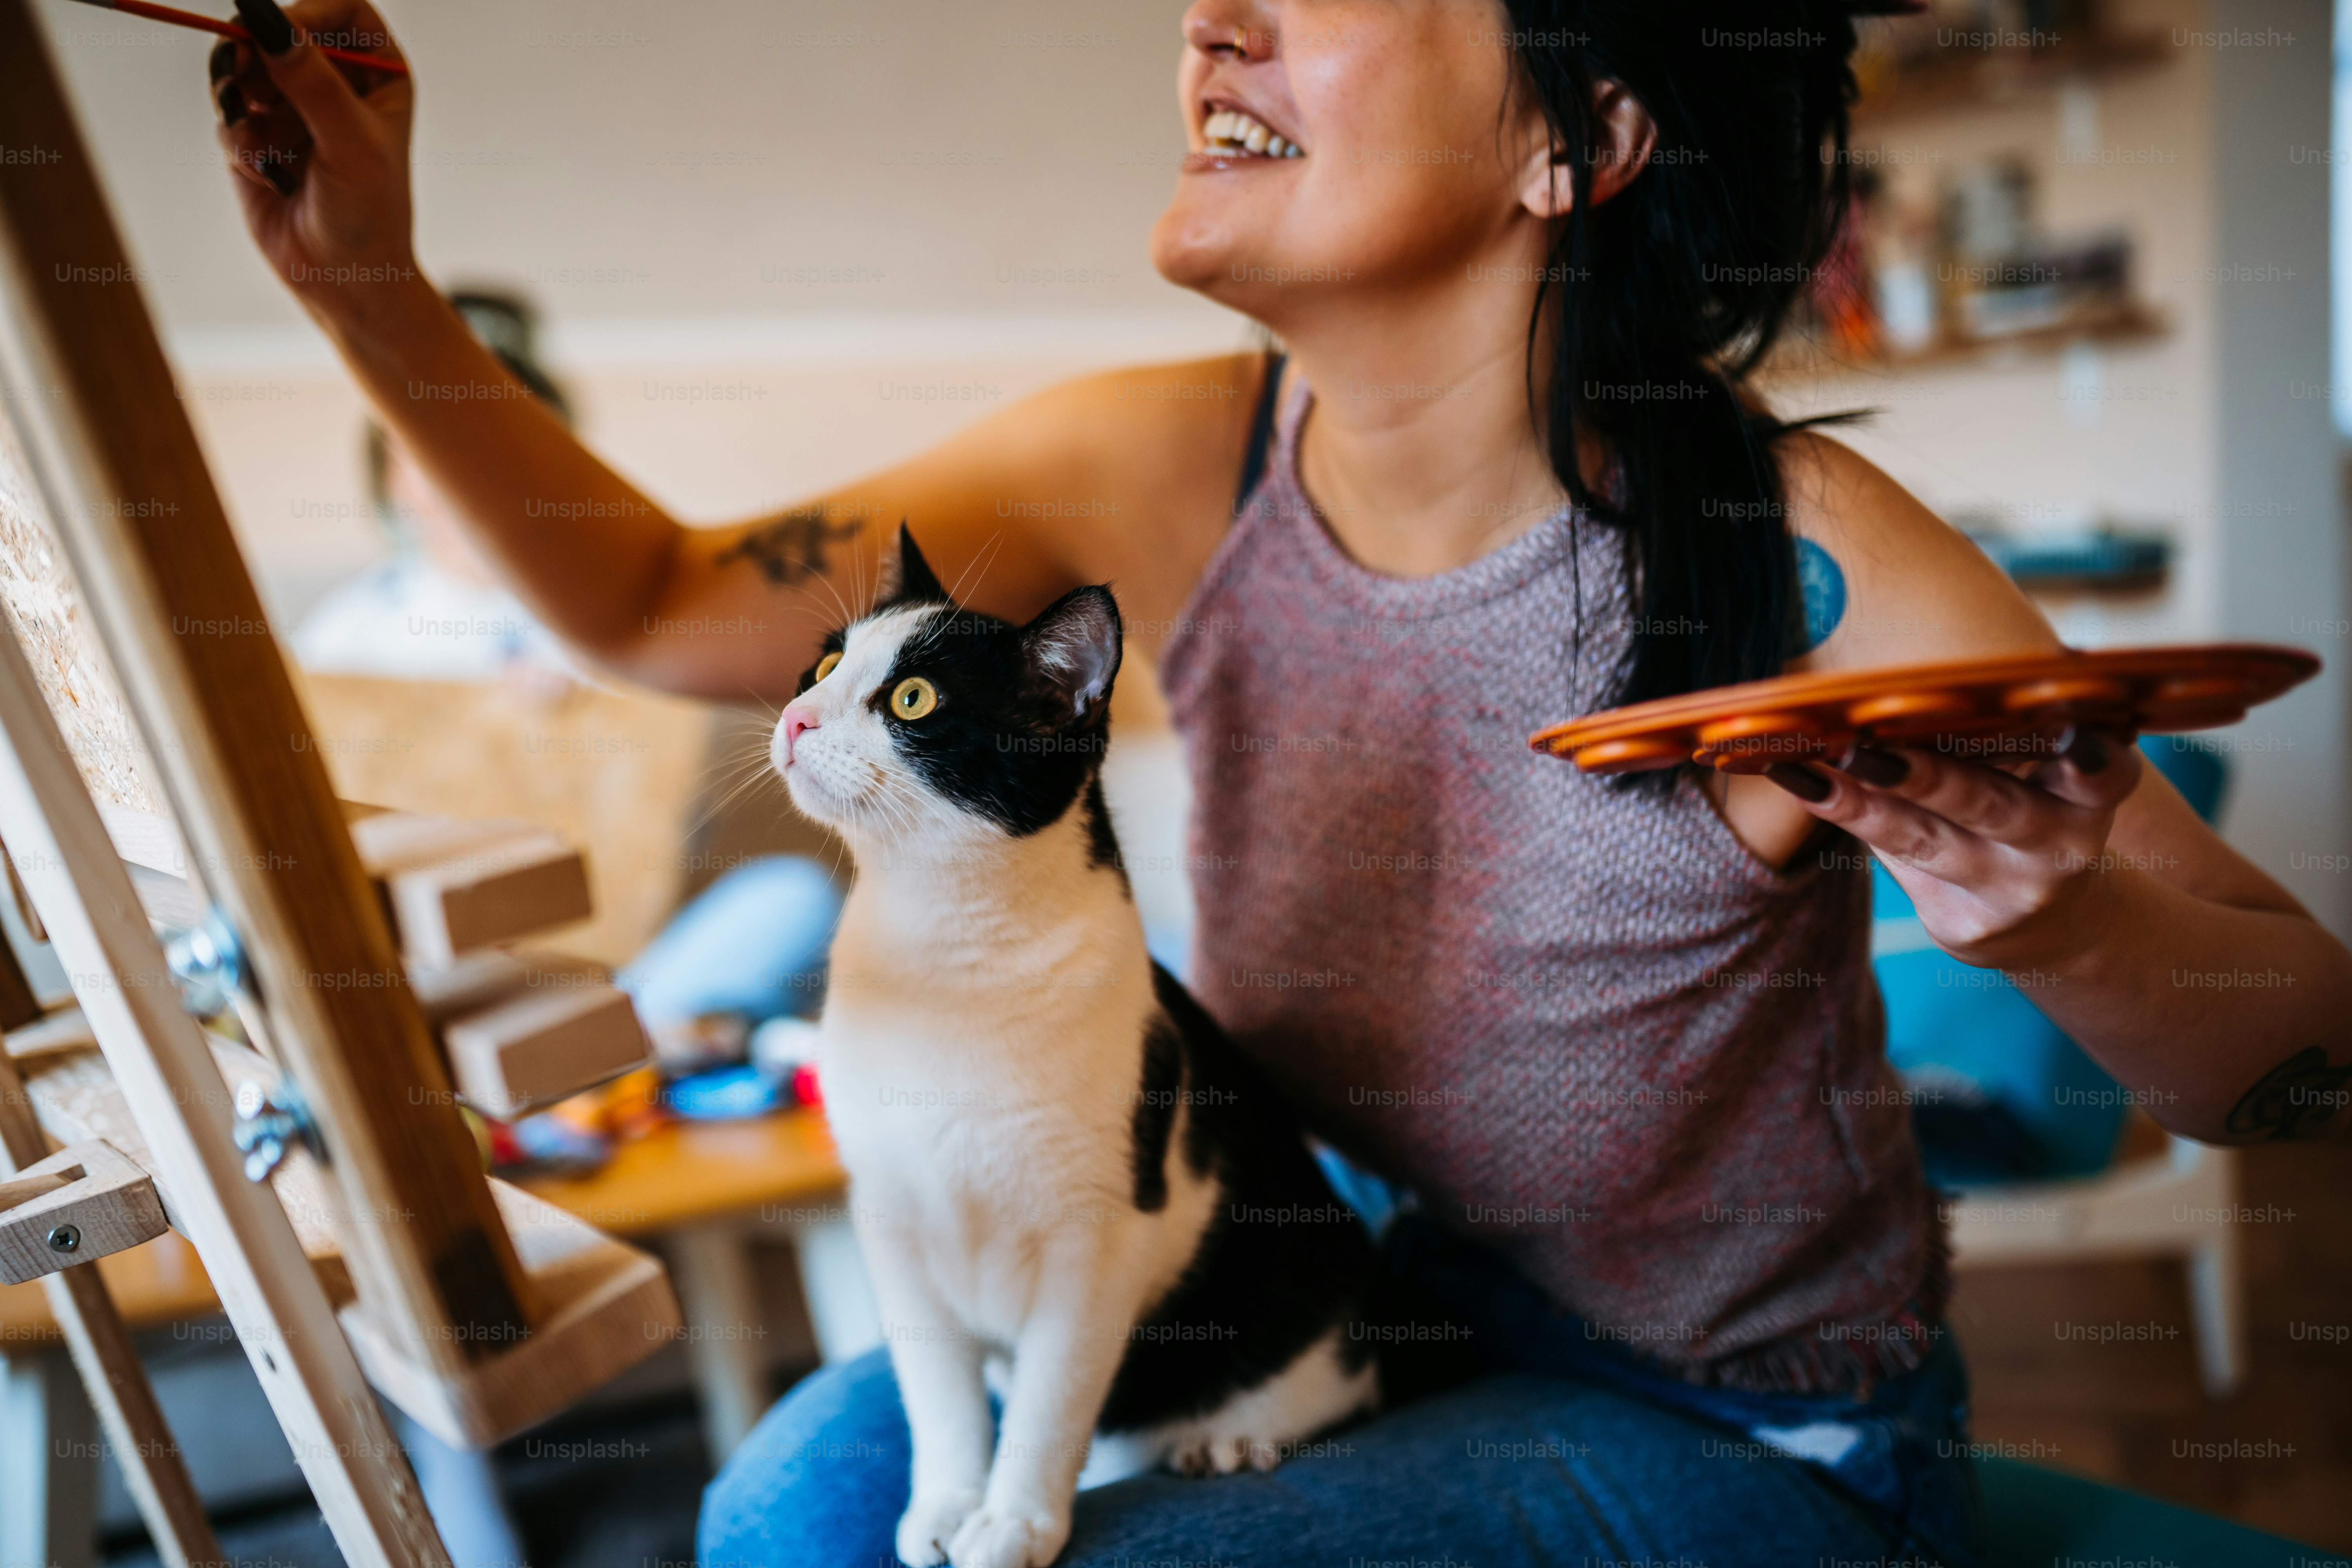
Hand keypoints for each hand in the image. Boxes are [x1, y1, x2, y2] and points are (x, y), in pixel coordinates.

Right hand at [210, 0, 417, 318]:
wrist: (344, 279)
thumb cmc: (368, 215)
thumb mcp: (350, 144)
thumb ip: (311, 81)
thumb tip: (267, 19)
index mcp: (380, 74)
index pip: (343, 10)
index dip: (306, 13)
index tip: (276, 33)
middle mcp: (336, 82)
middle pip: (279, 29)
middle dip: (256, 53)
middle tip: (244, 78)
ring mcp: (293, 105)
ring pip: (244, 65)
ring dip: (241, 97)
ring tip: (263, 137)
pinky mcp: (257, 134)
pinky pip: (229, 112)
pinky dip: (240, 140)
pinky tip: (268, 174)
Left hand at [1765, 727, 2144, 970]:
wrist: (2049, 922)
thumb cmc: (2029, 813)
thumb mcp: (2045, 778)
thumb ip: (2003, 738)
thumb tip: (1911, 678)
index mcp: (2092, 800)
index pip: (2104, 776)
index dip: (2091, 757)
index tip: (2068, 732)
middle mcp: (2060, 851)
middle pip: (1988, 805)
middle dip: (1922, 776)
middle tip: (1861, 746)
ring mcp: (2010, 895)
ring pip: (1925, 841)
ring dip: (1860, 803)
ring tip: (1807, 770)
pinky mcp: (1962, 928)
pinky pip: (1896, 864)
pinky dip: (1851, 819)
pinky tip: (1806, 787)